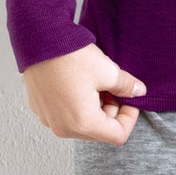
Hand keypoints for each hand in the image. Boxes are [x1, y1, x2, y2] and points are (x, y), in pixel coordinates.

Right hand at [22, 43, 146, 144]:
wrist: (37, 38)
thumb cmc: (70, 56)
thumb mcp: (108, 71)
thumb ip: (126, 87)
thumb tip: (138, 92)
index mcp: (83, 123)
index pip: (118, 135)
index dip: (129, 117)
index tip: (129, 99)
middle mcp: (63, 127)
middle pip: (99, 131)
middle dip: (111, 112)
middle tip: (113, 88)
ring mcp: (49, 119)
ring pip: (82, 123)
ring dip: (95, 108)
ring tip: (96, 84)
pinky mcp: (40, 109)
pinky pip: (65, 115)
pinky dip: (77, 105)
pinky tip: (79, 83)